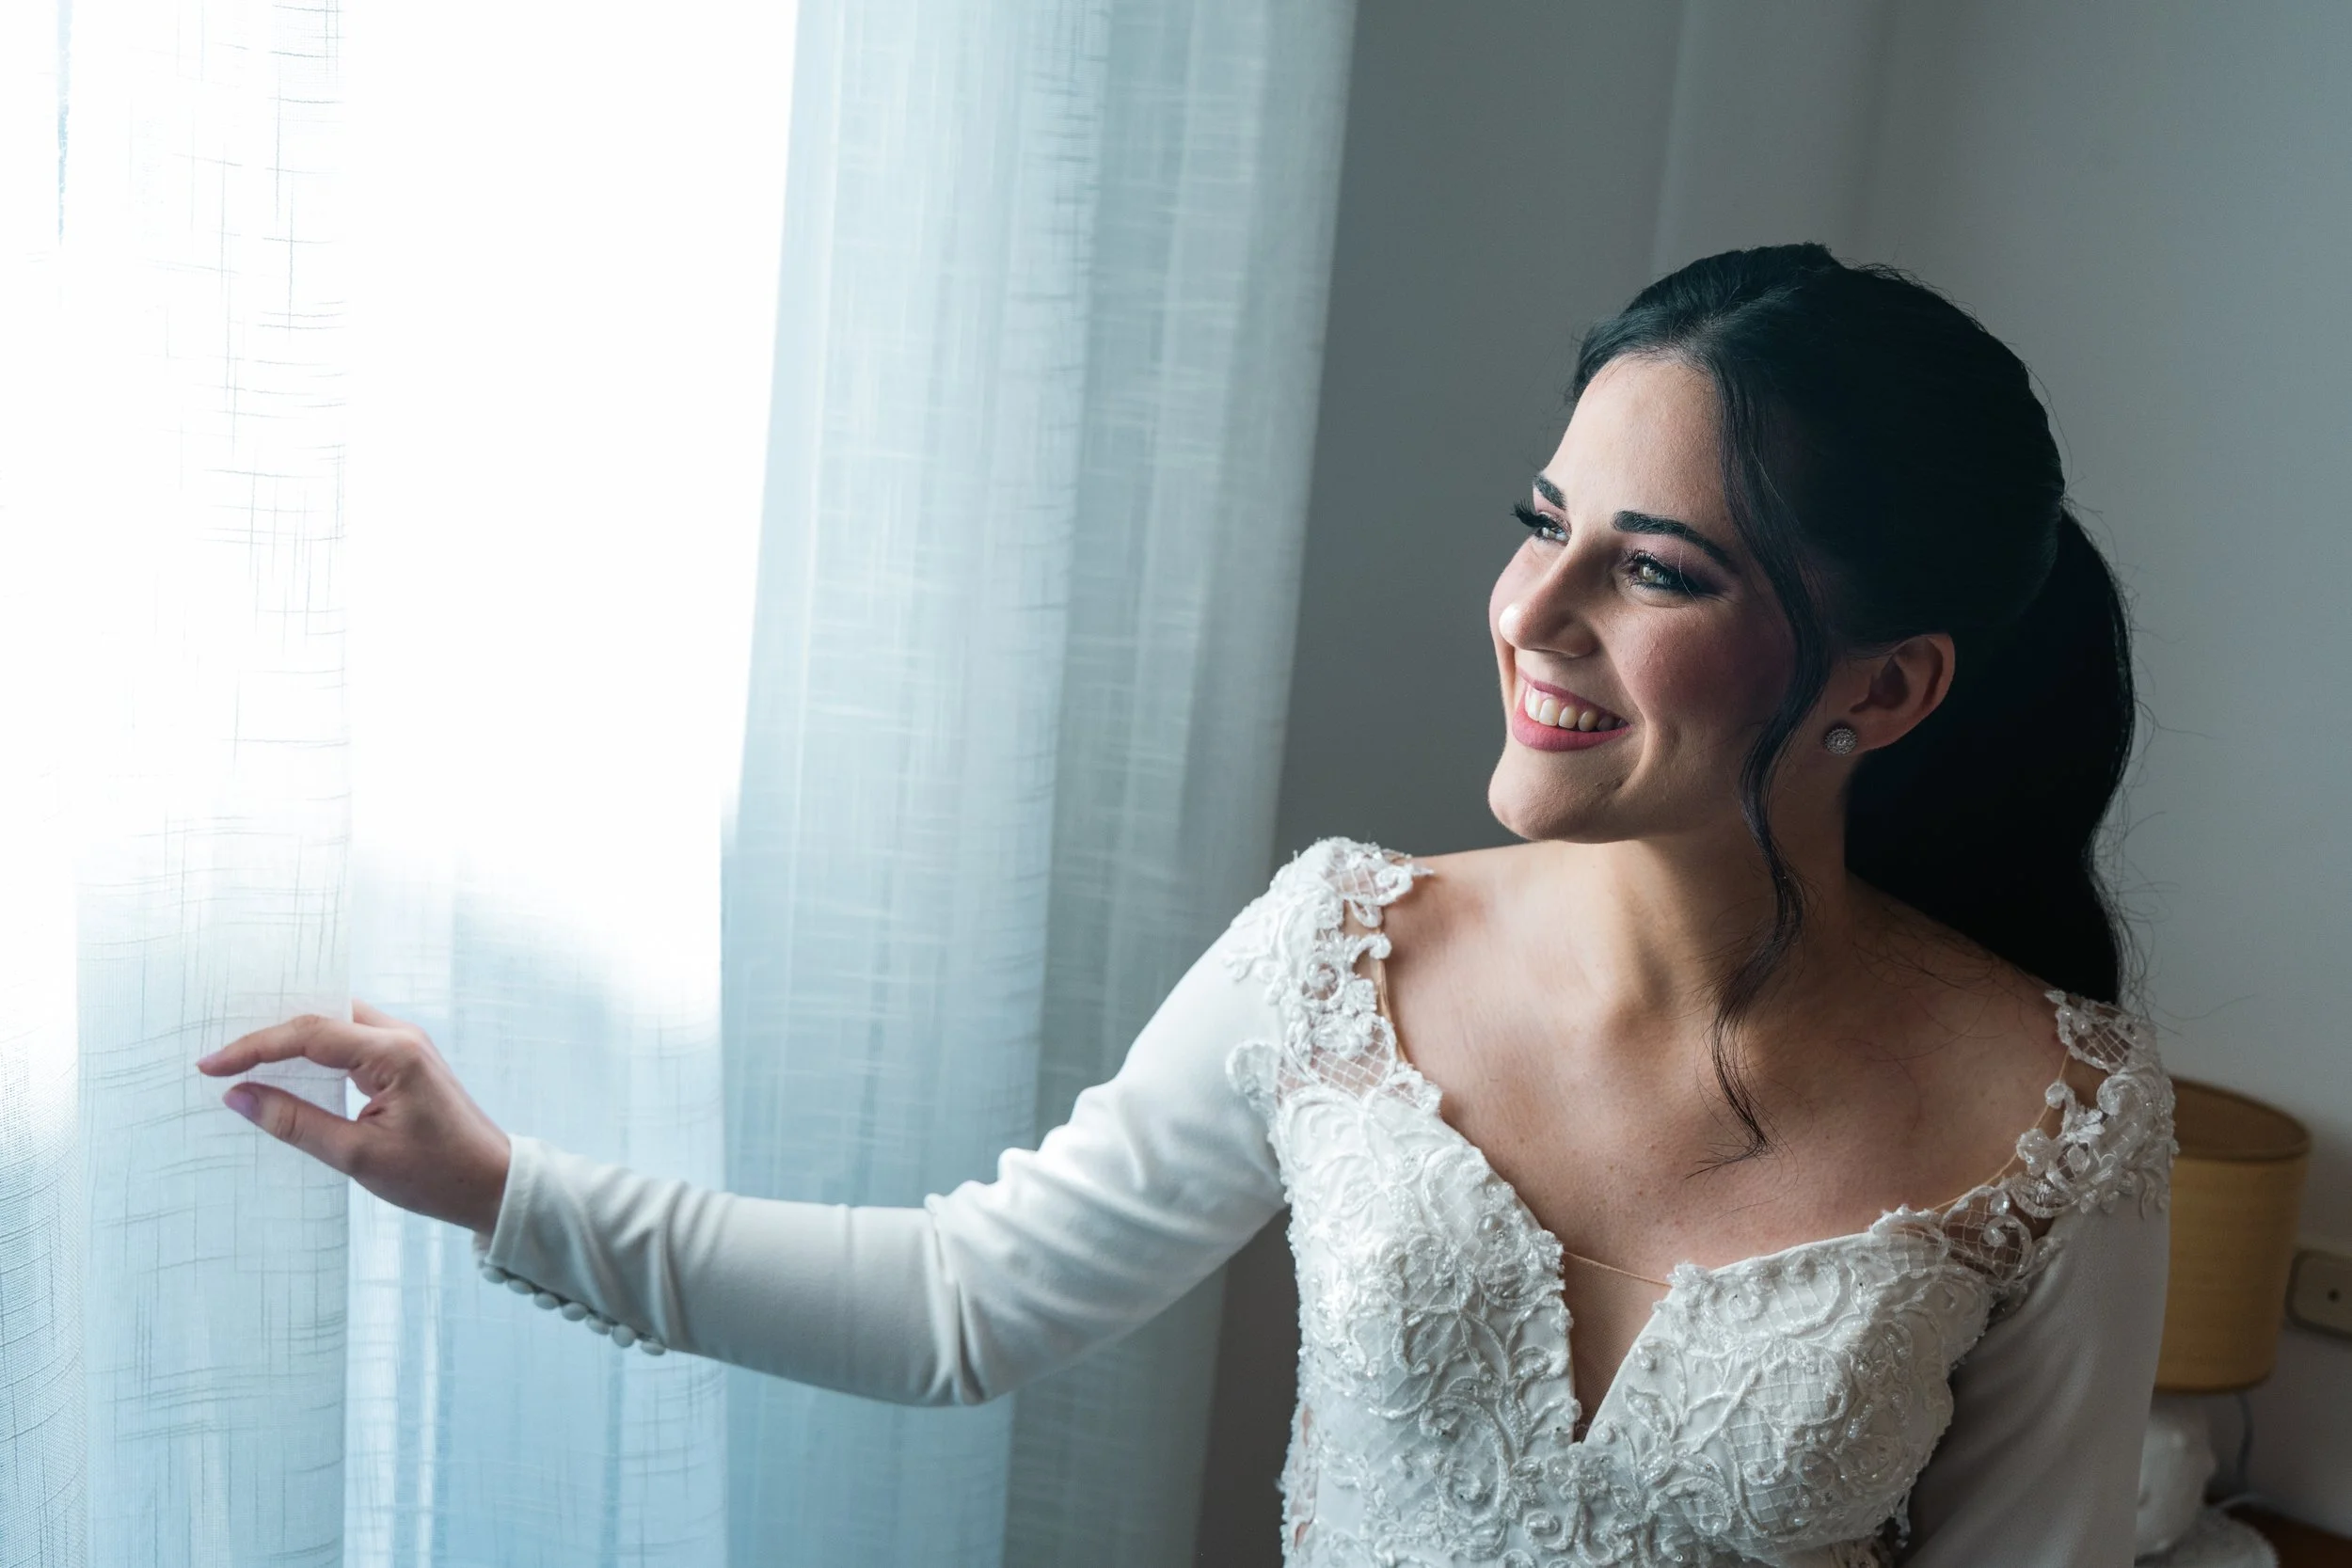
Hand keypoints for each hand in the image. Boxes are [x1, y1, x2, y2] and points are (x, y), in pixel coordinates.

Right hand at [196, 1001, 512, 1236]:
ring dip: (291, 1040)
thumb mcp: (356, 1156)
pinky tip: (287, 1069)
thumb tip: (238, 1096)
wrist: (493, 1184)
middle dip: (269, 1033)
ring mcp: (407, 1046)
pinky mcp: (407, 1062)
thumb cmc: (435, 1175)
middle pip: (322, 1017)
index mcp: (394, 1053)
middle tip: (220, 1056)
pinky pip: (351, 1043)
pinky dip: (315, 1052)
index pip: (310, 1032)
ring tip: (242, 1060)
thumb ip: (294, 1123)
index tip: (211, 1066)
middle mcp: (402, 1037)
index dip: (254, 1046)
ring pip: (336, 1026)